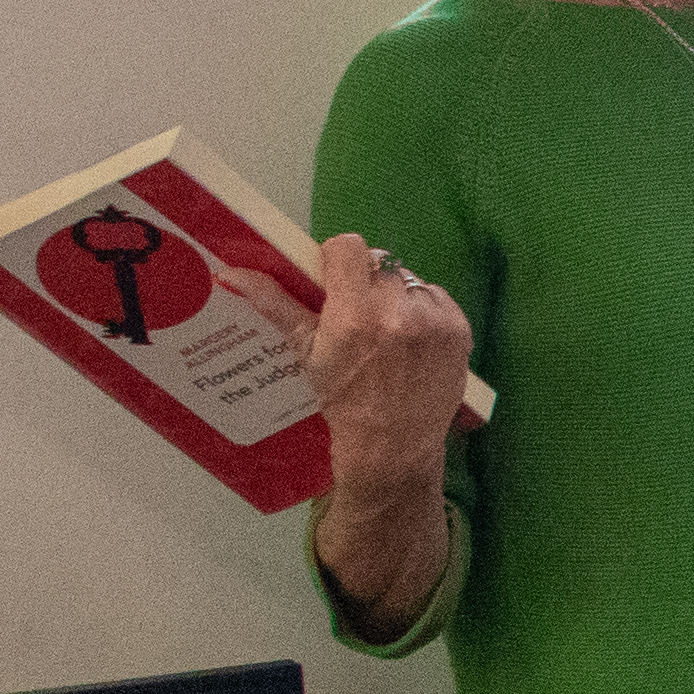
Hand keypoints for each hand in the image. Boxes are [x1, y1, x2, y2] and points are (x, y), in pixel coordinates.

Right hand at [297, 231, 473, 487]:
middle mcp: (399, 313)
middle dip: (365, 283)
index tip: (332, 282)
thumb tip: (233, 273)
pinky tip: (410, 340)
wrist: (393, 445)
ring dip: (396, 296)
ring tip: (385, 330)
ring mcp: (435, 321)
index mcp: (356, 315)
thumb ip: (274, 305)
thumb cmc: (343, 399)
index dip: (337, 261)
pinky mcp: (460, 330)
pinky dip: (423, 311)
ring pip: (409, 280)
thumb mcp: (304, 352)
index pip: (349, 248)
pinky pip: (437, 298)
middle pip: (379, 263)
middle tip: (357, 312)